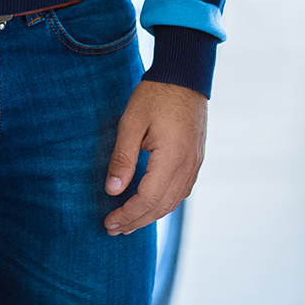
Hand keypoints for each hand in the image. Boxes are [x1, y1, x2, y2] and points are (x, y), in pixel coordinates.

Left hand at [103, 80, 206, 235]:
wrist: (185, 75)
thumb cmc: (155, 95)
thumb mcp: (131, 122)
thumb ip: (123, 158)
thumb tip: (112, 191)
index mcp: (172, 158)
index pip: (148, 199)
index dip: (127, 215)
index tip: (108, 222)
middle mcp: (188, 166)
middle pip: (161, 206)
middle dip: (136, 221)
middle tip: (114, 229)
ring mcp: (195, 163)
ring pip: (173, 202)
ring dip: (150, 215)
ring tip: (128, 222)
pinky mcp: (196, 158)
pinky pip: (181, 191)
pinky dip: (164, 203)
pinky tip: (150, 204)